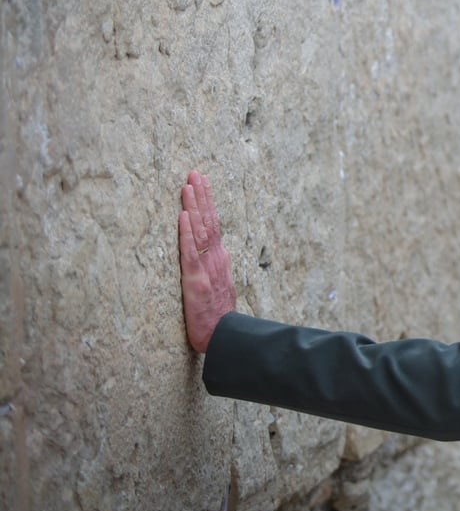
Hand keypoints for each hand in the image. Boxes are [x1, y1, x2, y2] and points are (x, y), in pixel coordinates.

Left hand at [178, 170, 236, 352]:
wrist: (225, 337)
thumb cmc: (218, 317)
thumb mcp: (218, 288)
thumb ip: (214, 271)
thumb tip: (213, 256)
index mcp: (220, 260)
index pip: (213, 225)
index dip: (206, 203)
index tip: (201, 183)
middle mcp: (217, 259)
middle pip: (208, 221)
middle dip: (201, 196)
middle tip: (195, 173)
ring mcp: (208, 267)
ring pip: (200, 231)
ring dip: (194, 206)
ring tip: (188, 185)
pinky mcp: (196, 279)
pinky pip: (191, 252)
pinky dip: (187, 233)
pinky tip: (183, 216)